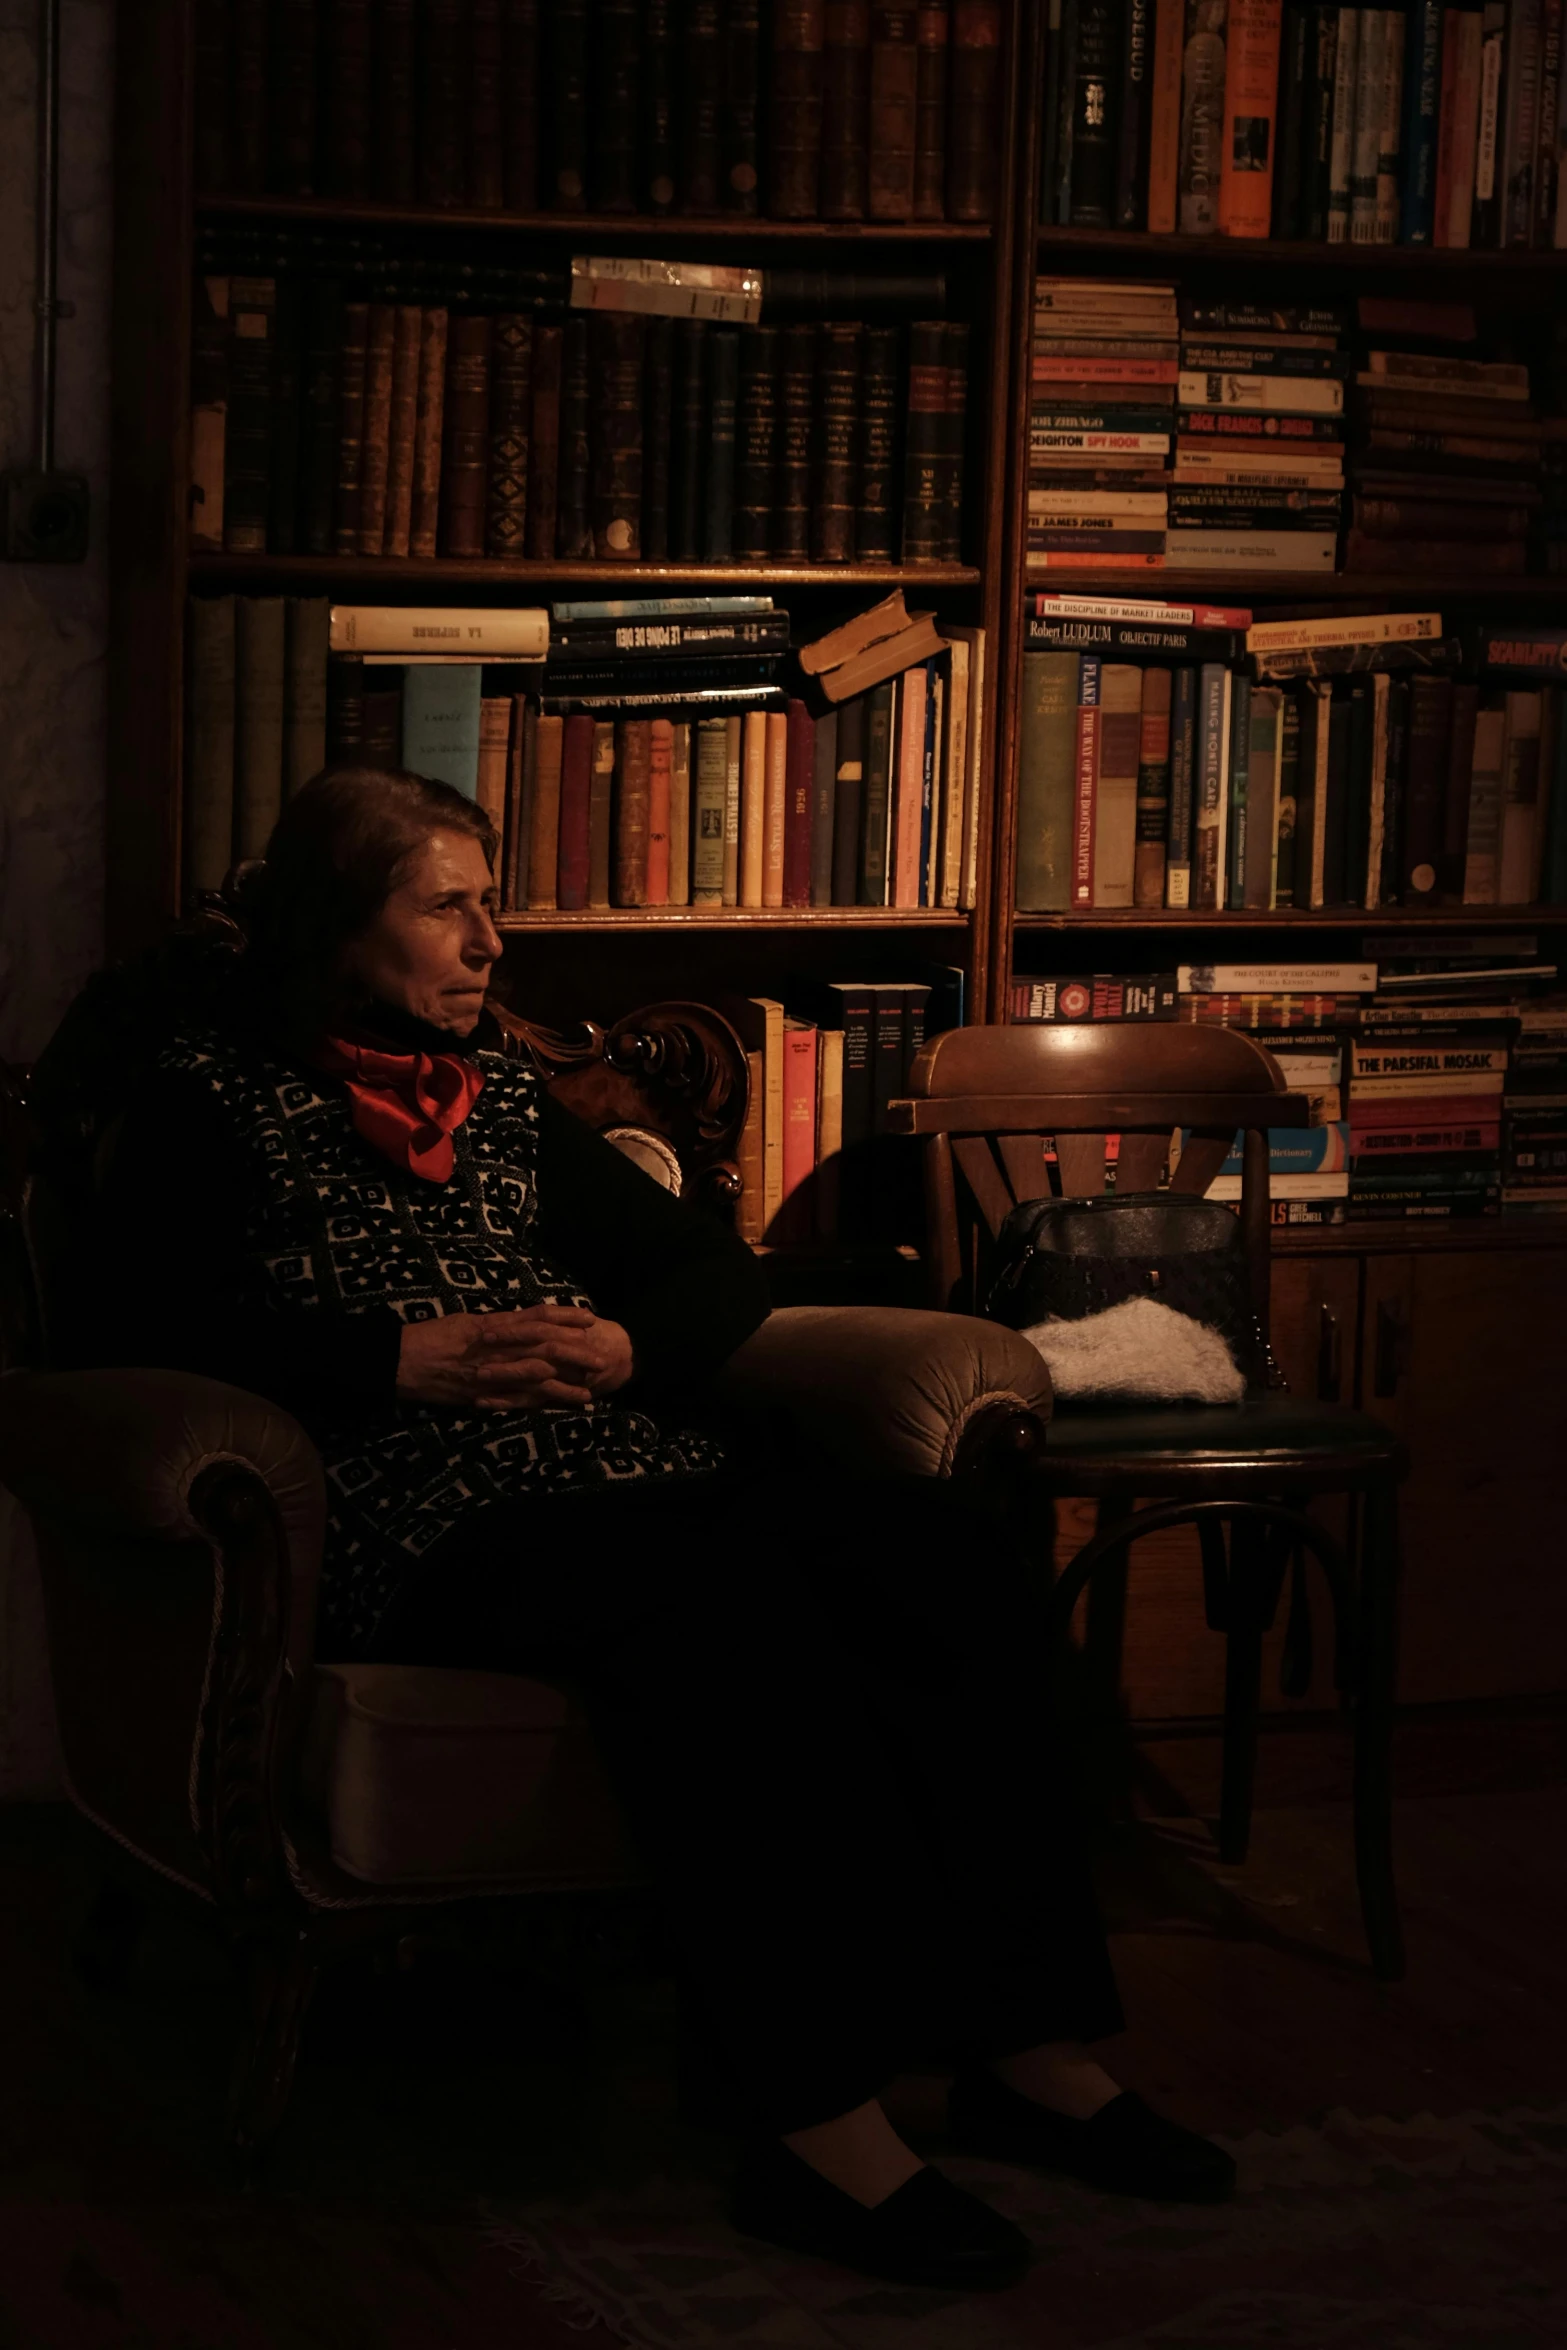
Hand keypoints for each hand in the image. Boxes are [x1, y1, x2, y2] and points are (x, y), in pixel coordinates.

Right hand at [395, 1302, 634, 1410]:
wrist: (397, 1360)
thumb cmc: (427, 1338)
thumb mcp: (462, 1322)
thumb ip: (493, 1324)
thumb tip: (519, 1323)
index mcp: (491, 1324)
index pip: (536, 1317)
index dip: (565, 1317)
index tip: (589, 1318)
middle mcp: (494, 1345)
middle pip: (544, 1345)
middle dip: (575, 1352)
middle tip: (602, 1358)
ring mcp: (488, 1371)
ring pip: (535, 1374)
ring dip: (565, 1382)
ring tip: (590, 1388)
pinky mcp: (480, 1394)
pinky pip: (513, 1398)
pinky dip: (538, 1400)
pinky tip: (555, 1405)